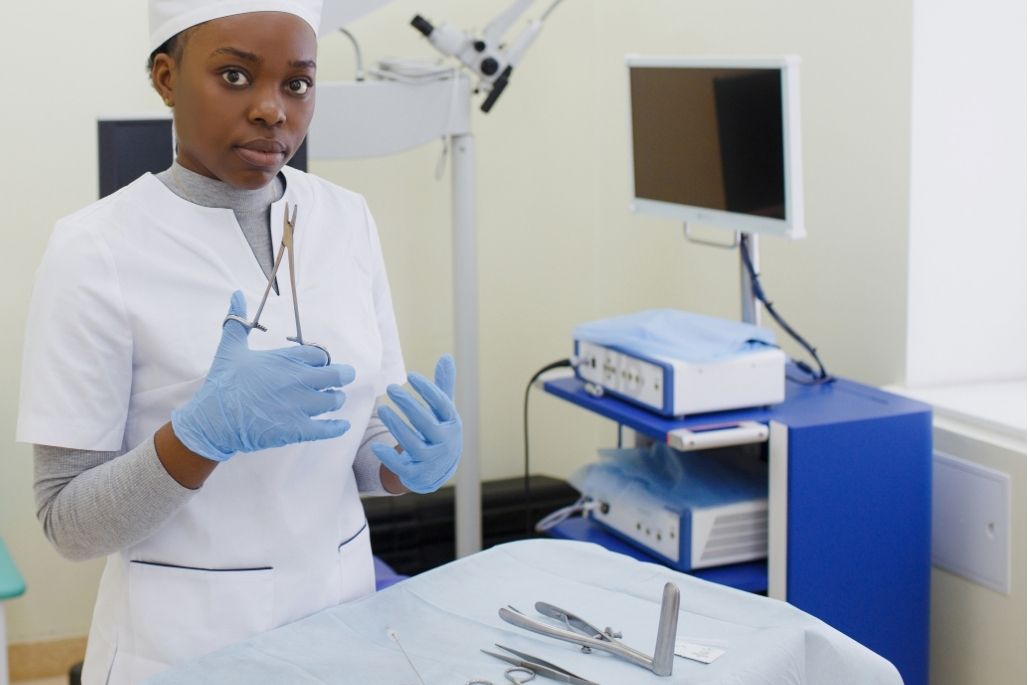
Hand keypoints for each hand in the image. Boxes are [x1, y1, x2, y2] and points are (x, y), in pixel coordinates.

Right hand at [171, 291, 354, 460]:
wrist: (212, 421)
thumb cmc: (222, 384)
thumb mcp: (230, 348)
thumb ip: (238, 320)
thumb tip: (236, 294)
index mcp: (285, 359)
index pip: (320, 354)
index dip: (323, 359)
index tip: (320, 364)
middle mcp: (296, 380)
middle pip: (337, 374)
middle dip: (343, 375)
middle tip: (343, 377)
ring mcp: (298, 406)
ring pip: (334, 400)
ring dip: (337, 399)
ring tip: (333, 399)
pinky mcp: (296, 430)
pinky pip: (327, 429)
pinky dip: (338, 427)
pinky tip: (342, 425)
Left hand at [372, 354, 462, 493]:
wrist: (438, 470)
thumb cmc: (438, 431)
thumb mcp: (443, 411)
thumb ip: (443, 386)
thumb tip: (446, 356)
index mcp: (452, 423)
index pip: (442, 405)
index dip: (428, 390)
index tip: (411, 376)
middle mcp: (444, 442)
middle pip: (426, 423)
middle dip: (409, 405)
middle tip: (391, 388)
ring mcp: (431, 460)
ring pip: (412, 443)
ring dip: (396, 426)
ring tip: (382, 409)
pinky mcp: (416, 474)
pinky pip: (401, 466)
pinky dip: (388, 457)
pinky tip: (375, 445)